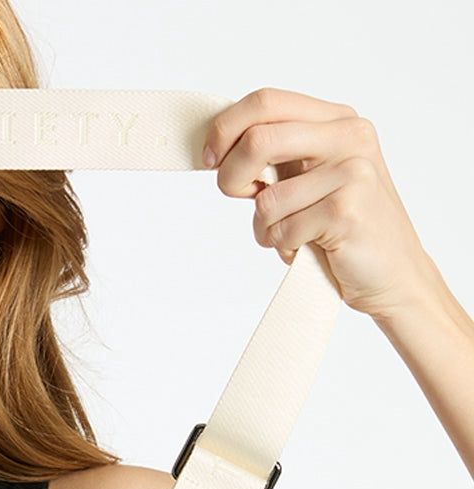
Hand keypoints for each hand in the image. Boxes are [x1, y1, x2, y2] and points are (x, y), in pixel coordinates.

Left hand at [201, 86, 437, 319]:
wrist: (392, 273)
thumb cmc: (339, 227)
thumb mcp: (306, 178)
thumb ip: (274, 154)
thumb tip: (216, 146)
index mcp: (336, 120)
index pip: (265, 101)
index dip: (224, 130)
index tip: (210, 160)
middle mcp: (349, 137)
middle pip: (258, 140)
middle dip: (231, 177)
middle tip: (239, 197)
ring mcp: (352, 172)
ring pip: (266, 199)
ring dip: (264, 228)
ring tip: (291, 234)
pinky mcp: (347, 211)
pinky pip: (282, 230)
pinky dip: (282, 246)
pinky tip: (307, 247)